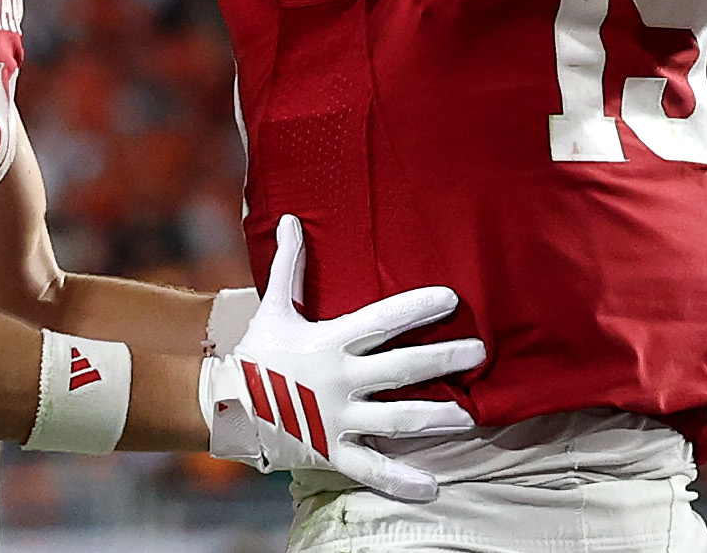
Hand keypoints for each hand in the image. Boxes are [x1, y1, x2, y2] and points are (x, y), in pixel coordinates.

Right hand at [201, 215, 484, 501]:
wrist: (227, 407)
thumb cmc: (257, 354)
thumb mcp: (273, 307)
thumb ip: (289, 265)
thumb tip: (291, 219)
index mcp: (330, 342)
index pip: (380, 320)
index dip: (416, 308)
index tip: (451, 298)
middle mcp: (340, 380)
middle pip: (401, 369)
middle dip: (442, 360)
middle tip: (479, 352)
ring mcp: (338, 419)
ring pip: (395, 420)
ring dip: (435, 418)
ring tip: (468, 417)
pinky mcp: (332, 452)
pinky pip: (370, 469)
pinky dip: (400, 481)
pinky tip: (432, 487)